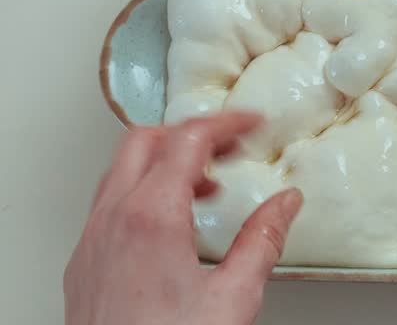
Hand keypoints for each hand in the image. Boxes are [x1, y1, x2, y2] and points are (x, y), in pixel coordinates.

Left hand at [64, 112, 302, 324]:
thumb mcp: (234, 299)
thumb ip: (263, 241)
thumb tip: (285, 203)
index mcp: (152, 216)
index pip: (188, 139)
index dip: (225, 123)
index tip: (250, 123)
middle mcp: (112, 220)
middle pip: (144, 140)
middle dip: (190, 132)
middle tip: (229, 144)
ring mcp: (91, 240)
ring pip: (121, 170)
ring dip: (164, 162)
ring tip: (206, 182)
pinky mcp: (83, 263)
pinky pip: (108, 204)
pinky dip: (142, 191)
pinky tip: (170, 222)